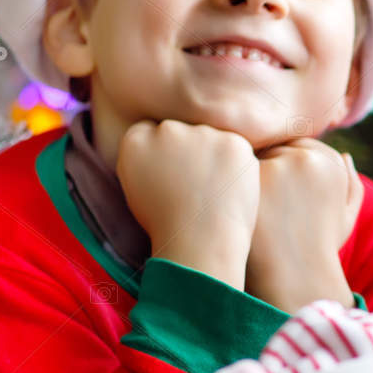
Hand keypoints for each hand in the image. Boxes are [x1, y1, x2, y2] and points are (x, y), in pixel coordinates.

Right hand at [117, 120, 259, 286]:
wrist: (199, 243)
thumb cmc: (166, 224)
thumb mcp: (137, 189)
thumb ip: (144, 158)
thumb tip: (156, 141)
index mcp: (135, 140)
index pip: (152, 131)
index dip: (166, 154)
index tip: (173, 175)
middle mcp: (166, 129)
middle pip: (183, 130)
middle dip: (192, 151)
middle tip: (197, 186)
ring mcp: (201, 133)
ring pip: (212, 136)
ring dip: (215, 155)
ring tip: (212, 191)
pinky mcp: (233, 141)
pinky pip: (236, 147)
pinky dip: (237, 165)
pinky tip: (230, 189)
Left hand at [244, 138, 362, 312]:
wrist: (296, 279)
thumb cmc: (319, 250)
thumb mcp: (346, 219)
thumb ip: (351, 186)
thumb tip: (345, 155)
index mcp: (331, 163)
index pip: (297, 146)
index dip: (284, 169)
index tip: (278, 197)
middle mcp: (308, 158)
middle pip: (274, 147)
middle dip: (265, 168)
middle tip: (260, 202)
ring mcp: (279, 166)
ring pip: (252, 155)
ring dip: (246, 175)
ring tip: (248, 208)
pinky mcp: (253, 178)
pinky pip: (234, 170)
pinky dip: (231, 187)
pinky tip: (236, 211)